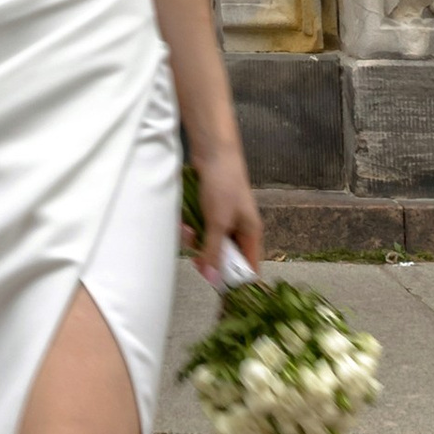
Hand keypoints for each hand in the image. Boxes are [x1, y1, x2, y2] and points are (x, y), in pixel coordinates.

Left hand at [187, 141, 261, 281]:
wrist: (212, 151)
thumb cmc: (223, 185)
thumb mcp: (218, 222)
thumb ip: (214, 251)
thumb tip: (212, 279)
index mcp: (251, 233)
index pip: (249, 266)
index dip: (234, 277)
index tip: (215, 282)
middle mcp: (239, 228)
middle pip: (225, 256)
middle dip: (207, 255)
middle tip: (194, 257)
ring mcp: (223, 219)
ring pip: (208, 242)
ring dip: (195, 239)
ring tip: (186, 229)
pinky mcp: (208, 210)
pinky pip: (199, 228)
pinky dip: (190, 226)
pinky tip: (182, 220)